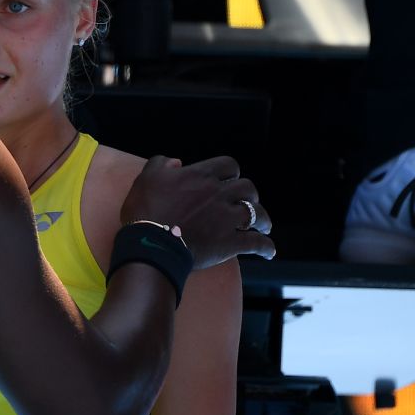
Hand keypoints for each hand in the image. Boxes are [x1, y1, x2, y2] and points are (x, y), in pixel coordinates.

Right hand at [121, 155, 274, 268]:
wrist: (151, 244)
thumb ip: (160, 163)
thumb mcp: (146, 178)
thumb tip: (176, 162)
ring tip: (262, 226)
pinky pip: (257, 243)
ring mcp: (228, 219)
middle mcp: (219, 194)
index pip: (228, 165)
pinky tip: (268, 252)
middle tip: (243, 202)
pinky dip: (266, 248)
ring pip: (257, 214)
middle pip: (248, 188)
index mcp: (201, 176)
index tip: (227, 179)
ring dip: (262, 219)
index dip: (230, 172)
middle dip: (248, 194)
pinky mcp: (231, 243)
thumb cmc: (146, 211)